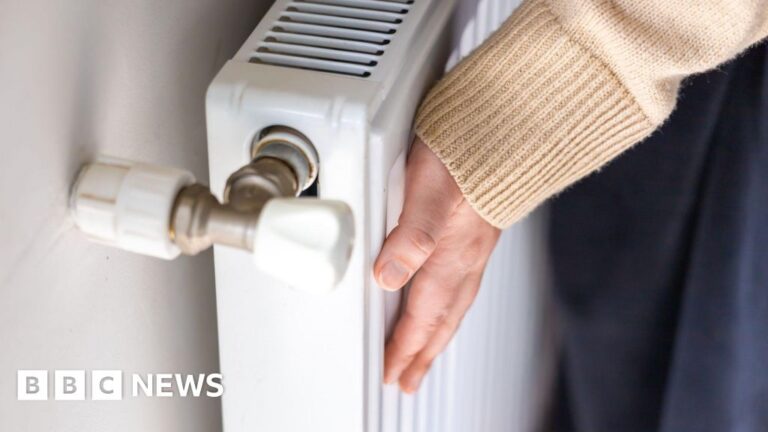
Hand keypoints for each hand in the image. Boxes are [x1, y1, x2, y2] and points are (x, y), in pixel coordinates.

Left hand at [374, 138, 500, 392]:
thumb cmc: (468, 152)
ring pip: (453, 306)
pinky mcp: (478, 233)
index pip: (421, 315)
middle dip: (422, 354)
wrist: (509, 127)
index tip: (392, 373)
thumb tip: (387, 276)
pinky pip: (463, 286)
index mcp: (450, 255)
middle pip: (440, 321)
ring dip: (436, 336)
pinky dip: (450, 307)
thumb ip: (412, 235)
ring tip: (424, 355)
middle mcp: (465, 258)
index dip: (403, 347)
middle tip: (408, 380)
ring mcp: (474, 247)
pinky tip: (446, 300)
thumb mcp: (430, 189)